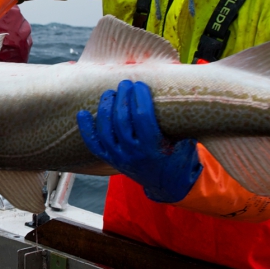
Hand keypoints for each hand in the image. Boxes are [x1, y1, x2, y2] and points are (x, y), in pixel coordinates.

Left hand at [77, 80, 201, 202]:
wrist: (168, 185)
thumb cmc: (179, 158)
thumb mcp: (186, 143)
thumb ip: (180, 125)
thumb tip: (179, 96)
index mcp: (153, 148)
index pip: (142, 117)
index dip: (140, 97)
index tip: (140, 84)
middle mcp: (133, 154)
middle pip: (121, 120)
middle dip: (122, 98)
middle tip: (125, 83)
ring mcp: (119, 158)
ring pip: (105, 130)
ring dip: (105, 108)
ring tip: (110, 93)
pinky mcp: (110, 160)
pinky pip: (93, 145)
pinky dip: (86, 129)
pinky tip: (82, 113)